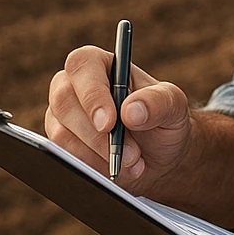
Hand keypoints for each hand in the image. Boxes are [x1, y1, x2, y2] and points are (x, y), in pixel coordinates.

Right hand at [45, 45, 190, 195]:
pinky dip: (92, 168)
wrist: (158, 155)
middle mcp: (74, 85)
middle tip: (131, 154)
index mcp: (100, 64)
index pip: (82, 65)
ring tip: (133, 162)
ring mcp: (62, 116)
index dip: (92, 94)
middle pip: (64, 102)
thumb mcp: (173, 105)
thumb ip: (158, 102)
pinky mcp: (59, 144)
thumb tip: (130, 110)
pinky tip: (116, 170)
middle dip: (98, 135)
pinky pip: (63, 158)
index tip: (109, 122)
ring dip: (98, 155)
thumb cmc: (163, 120)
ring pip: (61, 134)